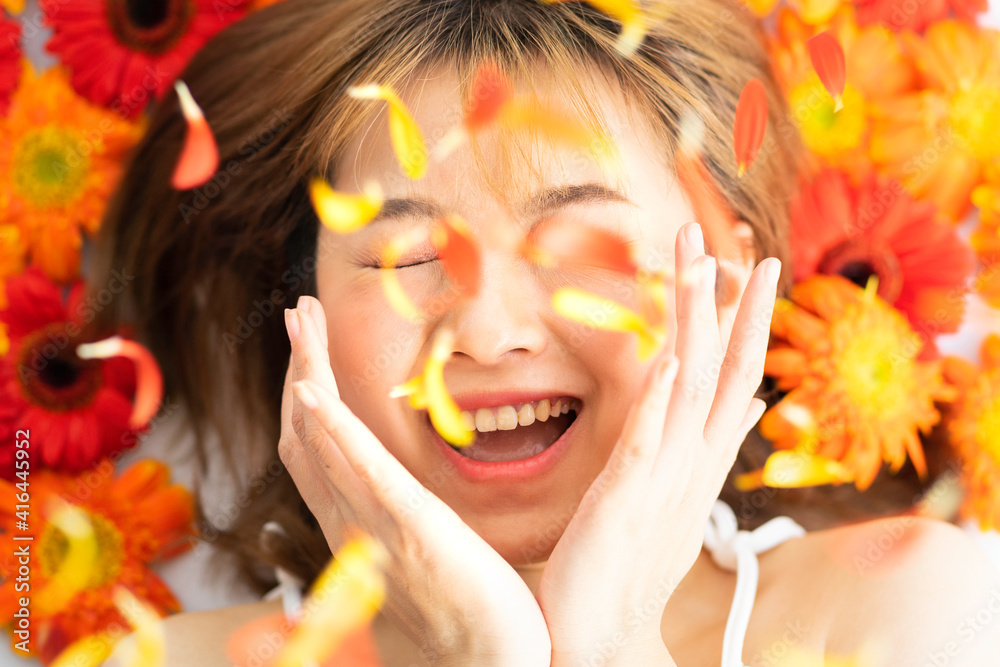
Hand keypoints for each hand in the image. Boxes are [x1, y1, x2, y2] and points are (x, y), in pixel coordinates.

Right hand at [278, 295, 551, 665]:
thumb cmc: (463, 620)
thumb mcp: (418, 560)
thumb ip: (397, 523)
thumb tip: (389, 498)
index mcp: (356, 525)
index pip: (315, 450)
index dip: (305, 394)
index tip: (309, 347)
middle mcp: (350, 523)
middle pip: (306, 435)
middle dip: (300, 366)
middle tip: (298, 311)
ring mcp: (373, 526)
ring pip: (321, 442)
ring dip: (308, 375)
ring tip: (302, 322)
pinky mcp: (411, 528)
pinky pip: (361, 474)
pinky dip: (332, 431)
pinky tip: (313, 394)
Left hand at [535, 222, 780, 664]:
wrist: (600, 629)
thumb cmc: (632, 558)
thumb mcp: (679, 493)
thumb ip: (710, 444)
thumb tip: (745, 408)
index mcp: (701, 456)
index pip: (737, 375)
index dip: (752, 321)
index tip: (758, 266)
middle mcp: (691, 461)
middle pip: (723, 370)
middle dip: (732, 305)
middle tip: (737, 241)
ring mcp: (662, 478)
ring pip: (688, 389)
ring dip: (696, 326)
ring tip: (699, 267)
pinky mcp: (625, 499)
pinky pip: (646, 441)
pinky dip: (659, 400)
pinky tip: (664, 359)